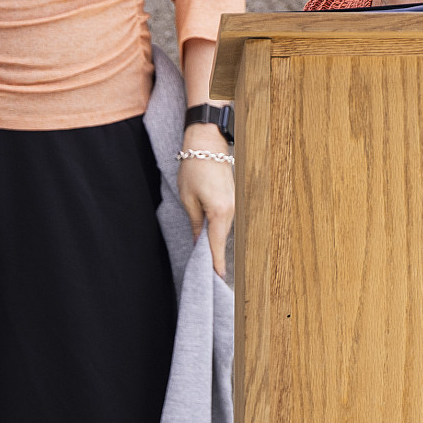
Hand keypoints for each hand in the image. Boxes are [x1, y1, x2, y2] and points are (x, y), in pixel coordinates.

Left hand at [180, 122, 233, 278]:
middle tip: (207, 275)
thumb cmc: (194, 168)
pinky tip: (210, 236)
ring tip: (206, 258)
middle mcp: (231, 210)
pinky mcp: (232, 198)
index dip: (216, 264)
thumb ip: (195, 223)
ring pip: (223, 230)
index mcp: (220, 212)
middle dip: (214, 256)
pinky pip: (225, 220)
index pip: (217, 245)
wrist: (207, 142)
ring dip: (215, 242)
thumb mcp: (188, 198)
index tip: (217, 280)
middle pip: (222, 239)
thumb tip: (199, 243)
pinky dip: (218, 230)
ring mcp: (234, 204)